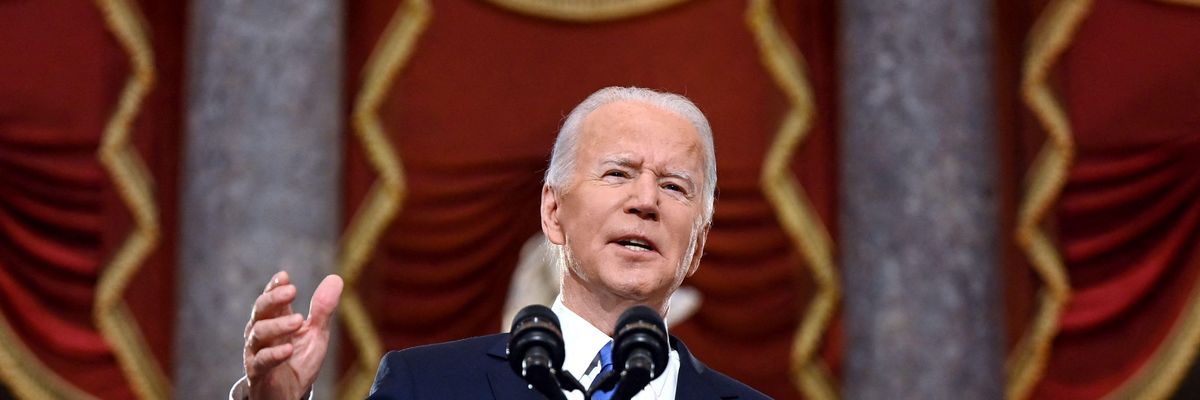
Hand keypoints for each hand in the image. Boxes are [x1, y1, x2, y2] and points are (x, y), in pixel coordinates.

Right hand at [243, 271, 343, 399]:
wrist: (290, 393)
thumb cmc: (298, 360)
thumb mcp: (316, 333)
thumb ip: (323, 309)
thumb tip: (336, 278)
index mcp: (275, 319)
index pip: (270, 298)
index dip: (275, 286)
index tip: (284, 276)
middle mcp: (262, 332)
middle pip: (260, 310)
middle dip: (274, 298)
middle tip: (292, 290)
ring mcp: (257, 352)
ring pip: (258, 332)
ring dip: (278, 325)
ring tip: (299, 320)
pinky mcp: (258, 373)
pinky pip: (261, 361)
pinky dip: (274, 353)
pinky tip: (288, 349)